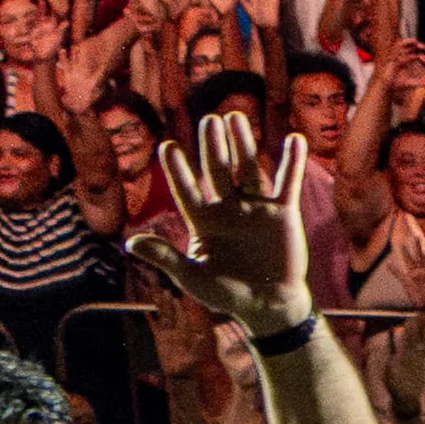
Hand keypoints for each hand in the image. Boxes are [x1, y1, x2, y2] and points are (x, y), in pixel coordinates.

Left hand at [134, 104, 311, 333]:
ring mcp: (256, 208)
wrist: (268, 305)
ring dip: (243, 145)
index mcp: (204, 221)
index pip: (187, 190)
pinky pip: (287, 183)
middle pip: (218, 171)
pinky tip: (293, 139)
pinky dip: (291, 162)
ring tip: (236, 118)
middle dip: (212, 147)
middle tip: (208, 121)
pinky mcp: (282, 213)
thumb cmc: (226, 294)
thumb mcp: (192, 277)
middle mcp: (228, 208)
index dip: (178, 170)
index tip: (167, 147)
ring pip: (249, 170)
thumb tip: (131, 243)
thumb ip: (165, 258)